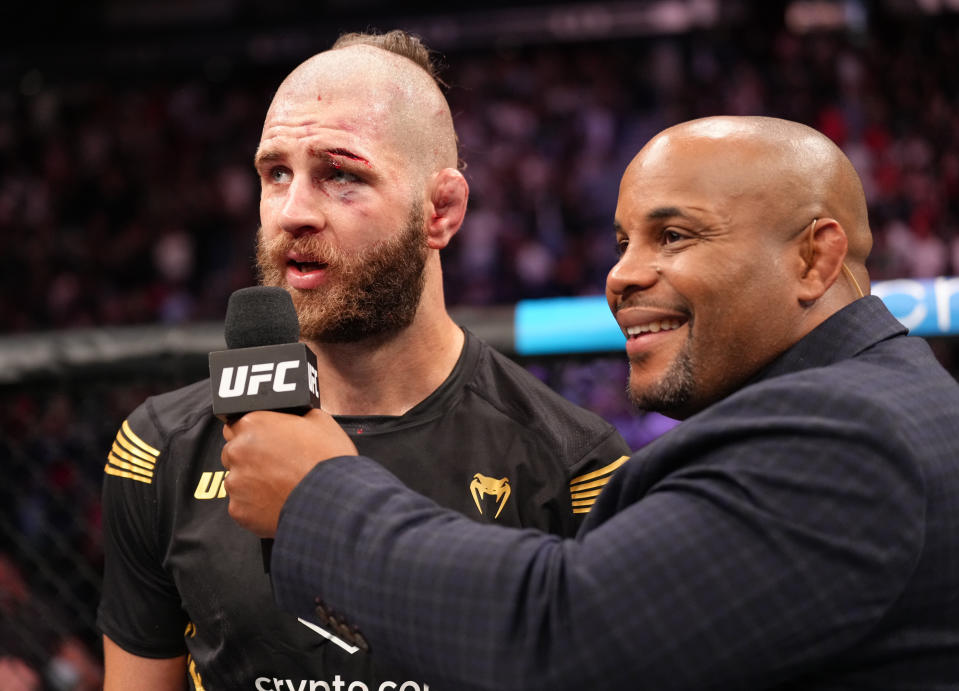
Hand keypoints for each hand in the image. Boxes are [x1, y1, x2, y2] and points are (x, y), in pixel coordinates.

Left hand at [221, 408, 358, 536]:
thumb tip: (293, 417)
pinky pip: (242, 505)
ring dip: (252, 482)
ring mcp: (236, 482)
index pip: (236, 423)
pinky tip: (278, 502)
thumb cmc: (328, 461)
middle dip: (250, 457)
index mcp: (253, 424)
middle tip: (277, 463)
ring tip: (281, 486)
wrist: (332, 502)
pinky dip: (256, 506)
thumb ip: (296, 415)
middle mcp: (237, 450)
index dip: (252, 432)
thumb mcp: (320, 421)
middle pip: (233, 451)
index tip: (265, 439)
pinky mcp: (238, 510)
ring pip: (237, 480)